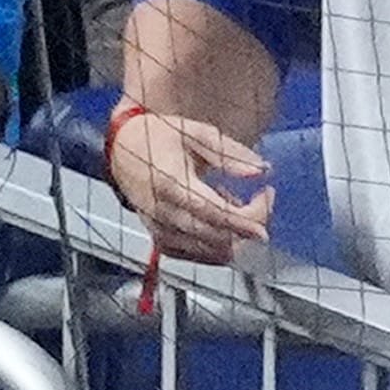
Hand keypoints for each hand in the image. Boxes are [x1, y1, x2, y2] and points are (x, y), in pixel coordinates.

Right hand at [105, 107, 275, 264]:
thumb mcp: (195, 133)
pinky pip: (195, 256)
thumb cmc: (156, 138)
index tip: (267, 206)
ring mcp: (159, 227)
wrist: (122, 149)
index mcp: (170, 181)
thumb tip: (260, 170)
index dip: (246, 218)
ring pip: (209, 250)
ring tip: (233, 206)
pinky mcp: (159, 238)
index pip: (215, 212)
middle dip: (248, 224)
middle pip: (216, 235)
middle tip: (261, 201)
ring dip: (233, 236)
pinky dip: (216, 247)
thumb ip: (230, 153)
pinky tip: (221, 225)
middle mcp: (162, 210)